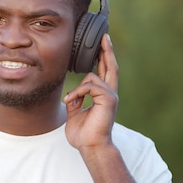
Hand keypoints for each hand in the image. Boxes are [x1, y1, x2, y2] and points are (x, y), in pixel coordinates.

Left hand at [63, 34, 118, 149]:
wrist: (90, 146)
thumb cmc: (83, 134)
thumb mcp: (75, 113)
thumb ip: (76, 100)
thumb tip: (72, 94)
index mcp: (102, 96)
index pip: (105, 72)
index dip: (104, 58)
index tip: (102, 45)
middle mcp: (109, 94)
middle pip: (110, 67)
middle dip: (107, 51)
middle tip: (104, 36)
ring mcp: (111, 96)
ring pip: (94, 77)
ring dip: (78, 88)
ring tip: (71, 102)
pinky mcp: (109, 99)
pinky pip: (91, 86)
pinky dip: (78, 92)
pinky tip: (72, 102)